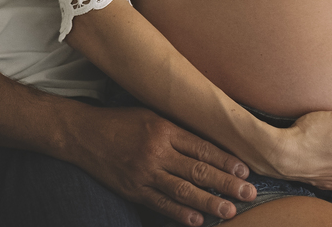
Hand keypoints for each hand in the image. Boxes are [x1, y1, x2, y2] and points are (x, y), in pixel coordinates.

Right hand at [68, 106, 255, 226]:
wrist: (83, 134)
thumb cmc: (120, 122)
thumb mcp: (150, 115)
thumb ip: (176, 130)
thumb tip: (208, 144)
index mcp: (163, 128)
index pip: (202, 147)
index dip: (226, 160)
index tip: (245, 170)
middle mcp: (156, 150)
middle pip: (198, 170)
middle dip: (226, 183)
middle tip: (249, 193)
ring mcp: (144, 172)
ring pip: (183, 190)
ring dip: (209, 202)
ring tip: (230, 210)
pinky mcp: (133, 189)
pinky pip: (160, 203)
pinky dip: (180, 213)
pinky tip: (197, 219)